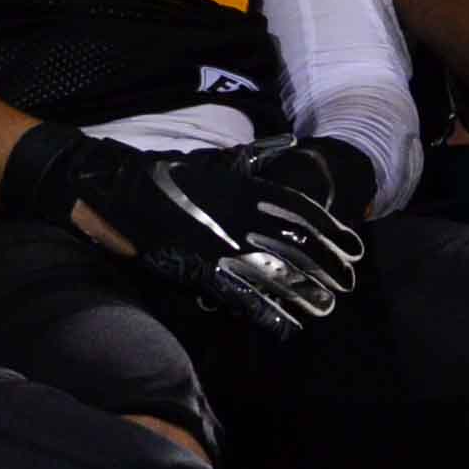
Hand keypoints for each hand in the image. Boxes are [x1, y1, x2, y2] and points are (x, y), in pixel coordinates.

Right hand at [59, 134, 363, 335]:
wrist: (115, 187)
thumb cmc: (167, 173)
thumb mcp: (216, 160)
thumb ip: (254, 158)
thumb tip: (288, 142)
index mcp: (244, 188)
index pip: (300, 211)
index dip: (330, 232)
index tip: (354, 247)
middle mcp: (237, 216)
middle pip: (294, 245)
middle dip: (325, 266)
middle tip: (348, 282)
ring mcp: (218, 243)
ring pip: (273, 273)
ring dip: (303, 292)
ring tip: (327, 306)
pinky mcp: (197, 268)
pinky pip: (239, 295)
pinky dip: (265, 312)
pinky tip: (288, 325)